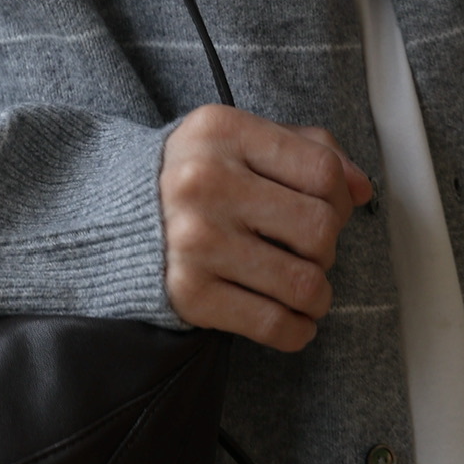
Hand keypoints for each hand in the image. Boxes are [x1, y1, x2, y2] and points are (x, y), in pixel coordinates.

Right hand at [160, 107, 372, 353]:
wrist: (101, 214)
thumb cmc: (184, 177)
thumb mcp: (235, 140)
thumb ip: (304, 149)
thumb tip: (362, 188)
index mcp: (222, 132)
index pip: (322, 171)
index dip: (341, 198)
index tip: (329, 211)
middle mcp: (206, 183)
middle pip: (320, 229)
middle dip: (327, 249)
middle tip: (309, 252)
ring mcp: (195, 241)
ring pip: (305, 283)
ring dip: (318, 296)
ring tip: (304, 290)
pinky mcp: (188, 293)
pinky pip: (273, 324)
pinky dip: (297, 331)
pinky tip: (293, 321)